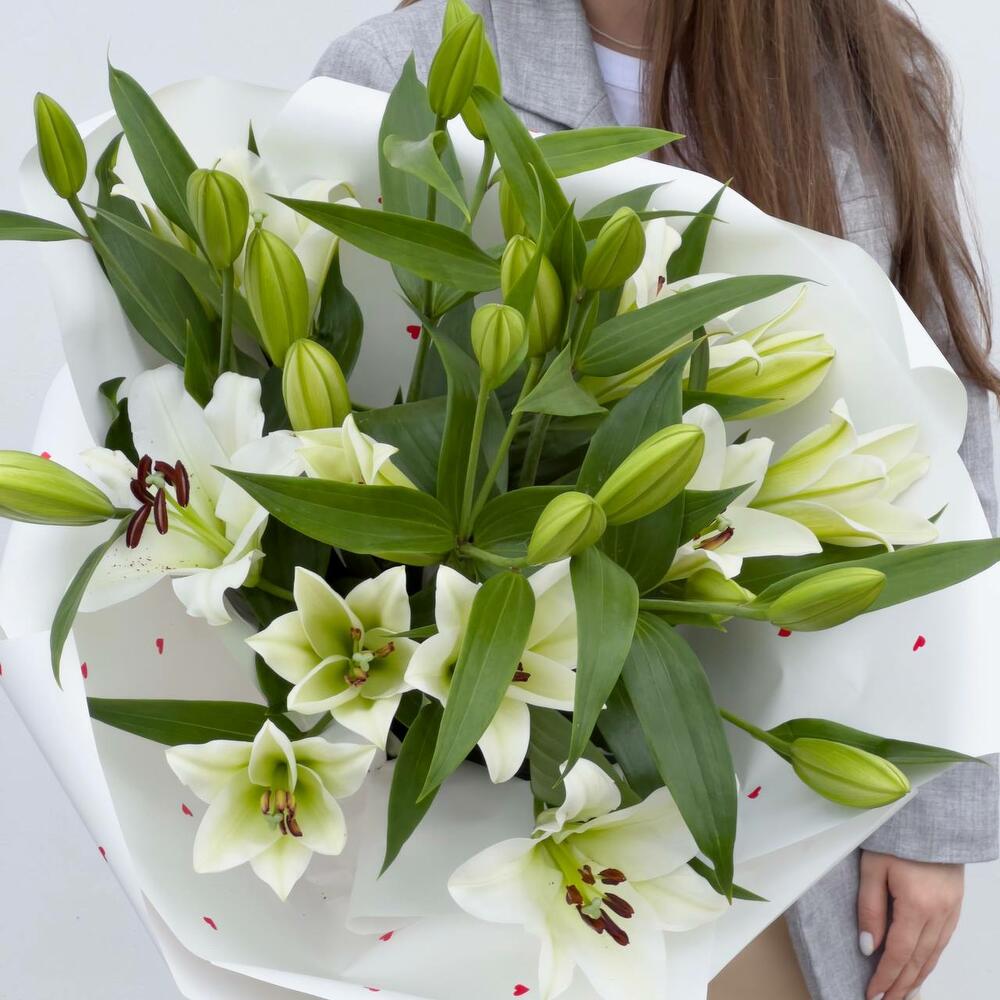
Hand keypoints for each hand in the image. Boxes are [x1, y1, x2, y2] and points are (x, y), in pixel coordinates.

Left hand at [858, 850, 963, 999]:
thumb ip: (869, 908)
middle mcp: (939, 913)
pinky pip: (943, 942)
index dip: (885, 977)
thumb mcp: (872, 867)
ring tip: (901, 994)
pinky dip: (931, 960)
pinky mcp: (955, 906)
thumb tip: (868, 946)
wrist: (929, 816)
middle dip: (900, 985)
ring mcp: (951, 910)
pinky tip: (921, 969)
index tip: (872, 993)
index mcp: (917, 904)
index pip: (898, 952)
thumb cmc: (896, 836)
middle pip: (918, 960)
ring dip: (917, 978)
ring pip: (933, 955)